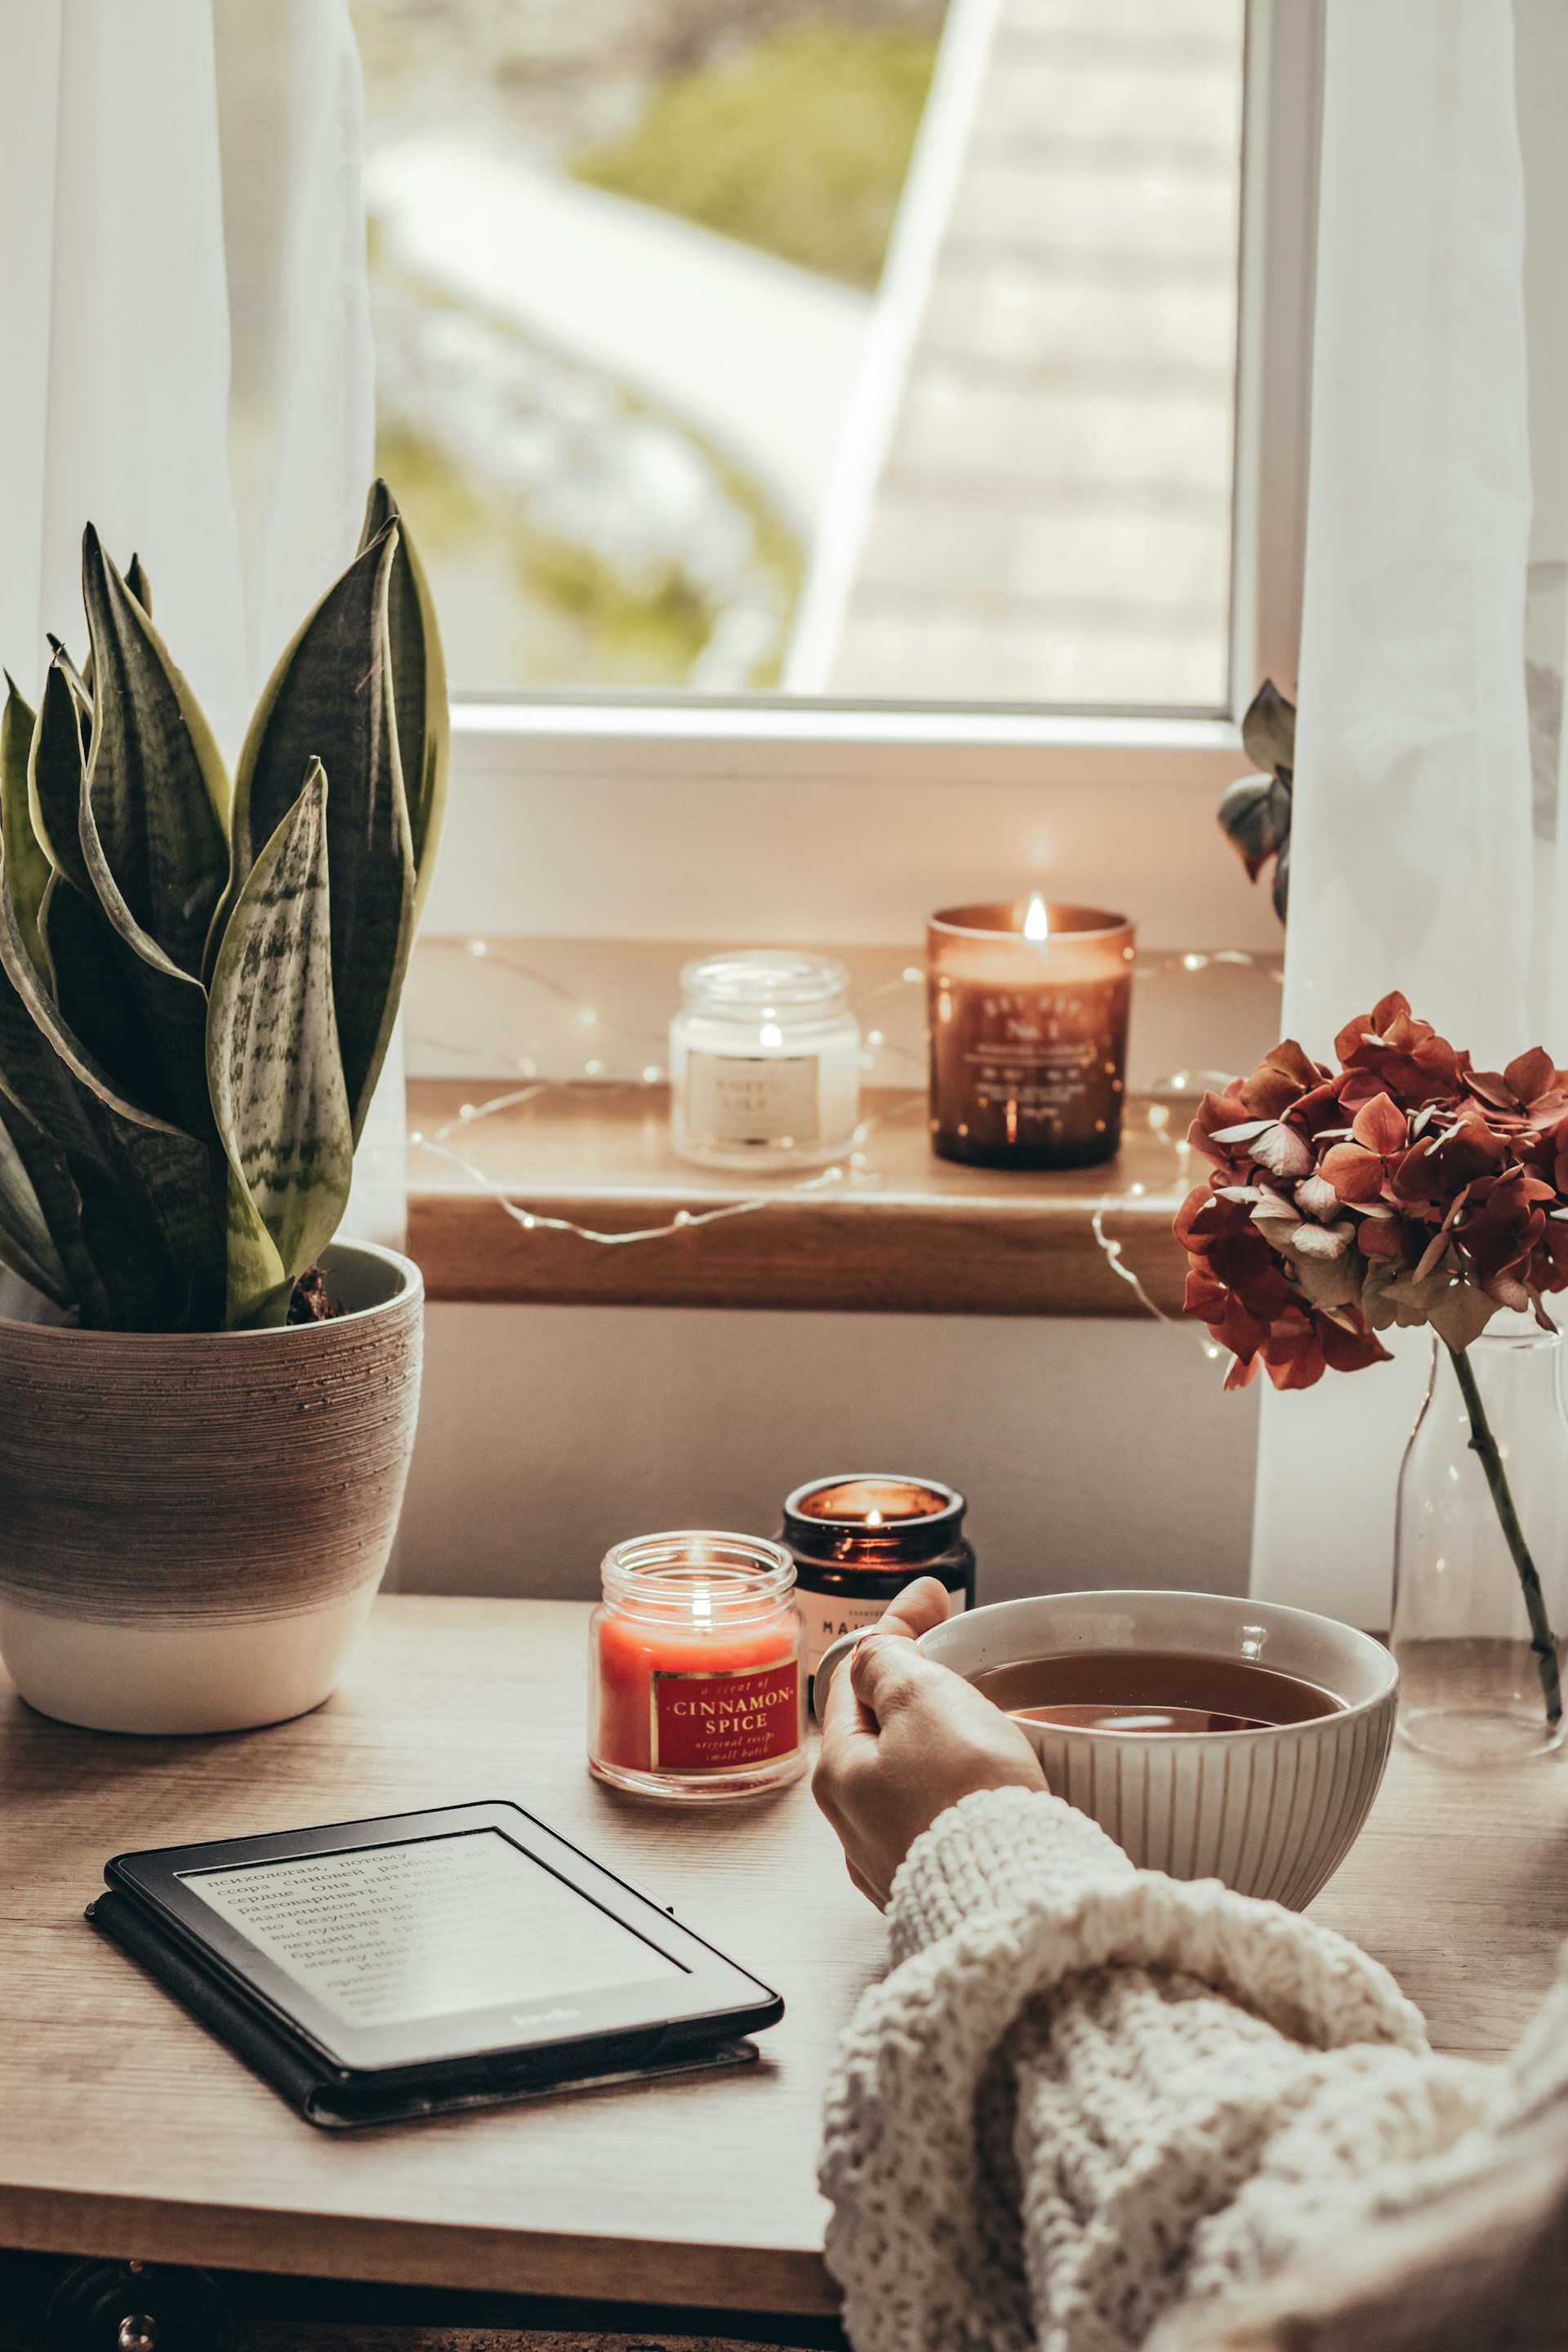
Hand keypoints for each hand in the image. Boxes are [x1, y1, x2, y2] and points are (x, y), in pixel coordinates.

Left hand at [812, 1577, 1046, 1907]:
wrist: (1014, 1894)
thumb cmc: (966, 1797)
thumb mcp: (920, 1698)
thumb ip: (887, 1664)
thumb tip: (872, 1649)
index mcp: (839, 1769)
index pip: (854, 1679)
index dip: (893, 1631)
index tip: (931, 1598)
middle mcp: (855, 1821)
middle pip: (881, 1729)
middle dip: (918, 1687)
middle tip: (961, 1656)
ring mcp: (894, 1858)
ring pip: (912, 1775)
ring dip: (942, 1739)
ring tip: (983, 1720)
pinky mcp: (938, 1884)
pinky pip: (941, 1817)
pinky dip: (961, 1787)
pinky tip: (988, 1784)